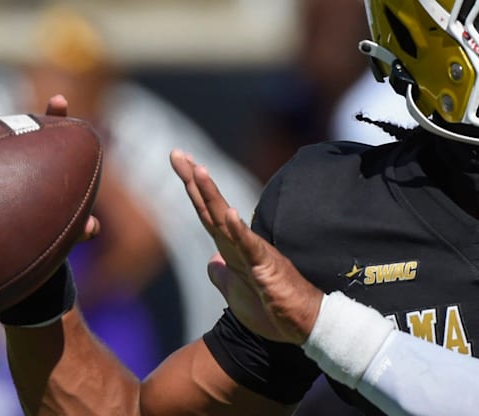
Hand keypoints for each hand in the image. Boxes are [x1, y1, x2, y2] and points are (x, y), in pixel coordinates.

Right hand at [0, 94, 100, 240]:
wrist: (15, 251)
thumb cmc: (44, 233)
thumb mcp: (62, 233)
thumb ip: (77, 228)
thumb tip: (92, 228)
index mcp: (41, 164)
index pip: (50, 134)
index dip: (55, 115)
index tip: (58, 100)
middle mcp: (13, 159)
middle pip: (6, 133)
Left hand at [170, 149, 321, 344]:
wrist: (301, 325)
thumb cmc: (270, 309)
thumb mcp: (235, 293)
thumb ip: (222, 275)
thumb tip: (211, 263)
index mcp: (232, 248)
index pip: (207, 212)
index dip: (192, 188)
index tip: (180, 161)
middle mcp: (240, 244)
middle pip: (212, 207)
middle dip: (194, 179)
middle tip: (177, 153)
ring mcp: (253, 253)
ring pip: (228, 220)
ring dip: (212, 195)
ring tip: (199, 170)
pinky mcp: (266, 267)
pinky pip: (250, 247)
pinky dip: (239, 230)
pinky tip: (229, 214)